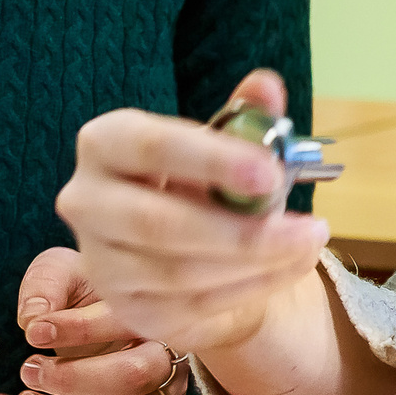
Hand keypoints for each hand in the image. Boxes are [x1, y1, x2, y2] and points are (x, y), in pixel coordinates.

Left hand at [13, 246, 187, 394]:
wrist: (104, 332)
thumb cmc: (87, 301)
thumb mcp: (65, 273)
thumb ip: (48, 284)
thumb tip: (34, 317)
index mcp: (154, 311)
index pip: (127, 320)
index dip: (78, 329)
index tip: (35, 332)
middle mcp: (170, 358)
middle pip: (134, 377)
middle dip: (71, 380)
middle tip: (29, 370)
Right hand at [54, 68, 331, 355]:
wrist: (184, 242)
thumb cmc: (200, 180)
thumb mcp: (223, 142)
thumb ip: (245, 115)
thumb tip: (267, 86)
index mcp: (104, 142)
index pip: (151, 148)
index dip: (211, 161)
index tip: (271, 173)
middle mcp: (86, 201)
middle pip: (159, 224)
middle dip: (242, 231)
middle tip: (309, 228)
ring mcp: (101, 261)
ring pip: (180, 271)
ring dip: (257, 263)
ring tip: (309, 244)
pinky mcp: (128, 308)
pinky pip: (193, 305)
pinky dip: (251, 288)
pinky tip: (288, 267)